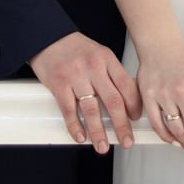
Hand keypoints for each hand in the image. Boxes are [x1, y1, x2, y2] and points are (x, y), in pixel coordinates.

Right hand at [28, 31, 142, 152]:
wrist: (47, 37)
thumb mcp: (98, 54)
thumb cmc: (74, 48)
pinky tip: (81, 136)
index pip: (127, 85)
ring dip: (99, 132)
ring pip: (91, 109)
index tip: (136, 119)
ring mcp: (76, 76)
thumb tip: (126, 101)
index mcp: (107, 59)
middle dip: (121, 125)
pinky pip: (69, 109)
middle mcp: (93, 67)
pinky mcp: (59, 84)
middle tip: (127, 141)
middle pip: (113, 101)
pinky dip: (75, 126)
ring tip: (103, 146)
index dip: (134, 106)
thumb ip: (111, 74)